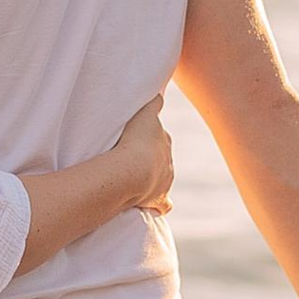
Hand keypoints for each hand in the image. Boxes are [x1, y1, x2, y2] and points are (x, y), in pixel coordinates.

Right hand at [113, 96, 173, 216]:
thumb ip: (153, 103)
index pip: (159, 135)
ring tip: (135, 179)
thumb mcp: (143, 113)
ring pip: (162, 178)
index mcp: (164, 140)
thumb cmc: (134, 140)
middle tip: (130, 157)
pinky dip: (160, 204)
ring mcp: (165, 181)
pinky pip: (163, 203)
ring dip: (152, 178)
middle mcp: (168, 161)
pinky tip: (153, 206)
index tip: (136, 136)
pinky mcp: (159, 199)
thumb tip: (160, 93)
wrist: (134, 172)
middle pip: (161, 157)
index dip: (147, 135)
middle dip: (150, 157)